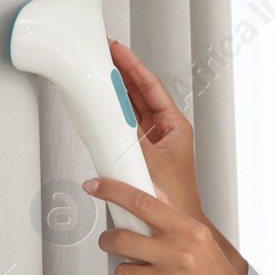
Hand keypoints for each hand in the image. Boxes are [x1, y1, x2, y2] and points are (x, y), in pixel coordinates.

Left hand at [86, 175, 253, 274]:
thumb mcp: (204, 245)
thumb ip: (175, 225)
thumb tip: (149, 198)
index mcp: (190, 233)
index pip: (143, 203)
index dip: (113, 191)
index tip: (95, 186)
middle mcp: (180, 254)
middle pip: (121, 238)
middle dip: (108, 242)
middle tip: (111, 244)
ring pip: (121, 273)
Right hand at [108, 38, 203, 221]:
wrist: (174, 226)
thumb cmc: (173, 200)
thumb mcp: (148, 162)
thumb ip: (127, 139)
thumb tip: (110, 119)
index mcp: (175, 126)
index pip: (151, 86)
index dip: (133, 65)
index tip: (118, 49)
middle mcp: (164, 130)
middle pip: (140, 91)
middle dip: (122, 71)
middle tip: (105, 52)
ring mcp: (151, 140)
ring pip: (130, 107)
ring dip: (116, 89)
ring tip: (100, 70)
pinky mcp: (139, 152)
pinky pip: (123, 125)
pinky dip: (111, 112)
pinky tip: (100, 103)